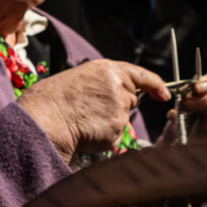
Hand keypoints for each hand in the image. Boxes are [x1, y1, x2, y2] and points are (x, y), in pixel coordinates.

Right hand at [18, 60, 170, 159]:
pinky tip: (86, 131)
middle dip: (118, 106)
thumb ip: (102, 83)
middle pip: (130, 99)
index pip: (140, 75)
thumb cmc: (51, 100)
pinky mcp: (116, 129)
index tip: (163, 94)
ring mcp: (118, 108)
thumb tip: (114, 94)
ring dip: (109, 122)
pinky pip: (115, 136)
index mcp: (106, 69)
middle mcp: (117, 86)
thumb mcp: (79, 78)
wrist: (42, 120)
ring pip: (122, 119)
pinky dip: (104, 137)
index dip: (155, 85)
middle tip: (90, 109)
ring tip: (83, 119)